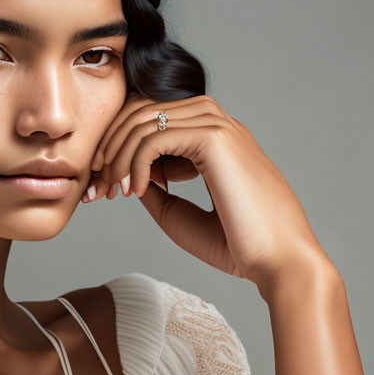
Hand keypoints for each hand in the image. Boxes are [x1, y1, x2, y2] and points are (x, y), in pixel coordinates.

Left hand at [83, 94, 330, 291]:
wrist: (278, 263)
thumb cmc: (238, 245)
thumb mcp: (179, 215)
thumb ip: (153, 189)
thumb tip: (125, 173)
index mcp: (212, 136)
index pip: (150, 118)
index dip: (117, 146)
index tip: (101, 185)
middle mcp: (215, 122)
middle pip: (141, 111)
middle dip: (109, 147)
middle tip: (95, 186)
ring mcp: (217, 125)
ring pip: (144, 121)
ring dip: (117, 156)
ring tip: (110, 190)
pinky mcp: (215, 137)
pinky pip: (155, 136)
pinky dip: (134, 162)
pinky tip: (135, 190)